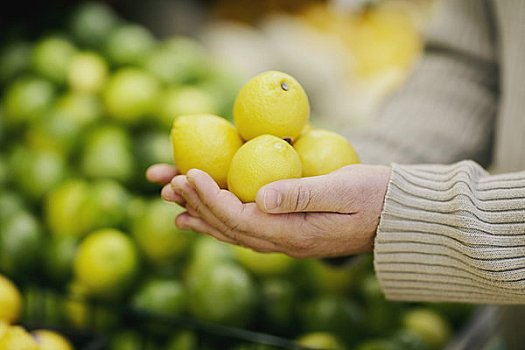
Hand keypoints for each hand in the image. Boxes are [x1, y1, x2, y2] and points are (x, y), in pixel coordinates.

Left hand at [146, 163, 390, 258]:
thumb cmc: (375, 196)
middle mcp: (285, 242)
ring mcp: (286, 239)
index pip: (240, 218)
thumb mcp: (344, 189)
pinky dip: (220, 219)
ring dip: (202, 214)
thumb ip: (302, 194)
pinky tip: (203, 214)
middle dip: (196, 203)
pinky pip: (246, 227)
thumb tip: (260, 196)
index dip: (210, 197)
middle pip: (229, 226)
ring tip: (172, 202)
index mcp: (295, 234)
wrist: (396, 216)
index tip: (188, 174)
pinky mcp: (289, 230)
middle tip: (168, 184)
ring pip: (233, 230)